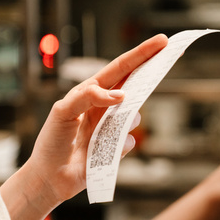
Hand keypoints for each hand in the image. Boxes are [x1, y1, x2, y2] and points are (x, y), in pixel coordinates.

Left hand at [25, 34, 167, 204]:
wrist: (49, 177)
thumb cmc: (52, 142)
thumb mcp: (62, 112)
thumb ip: (88, 97)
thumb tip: (120, 95)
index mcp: (90, 92)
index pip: (119, 68)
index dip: (140, 54)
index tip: (161, 41)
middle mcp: (104, 107)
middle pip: (133, 86)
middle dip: (149, 73)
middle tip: (169, 58)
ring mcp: (111, 127)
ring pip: (134, 115)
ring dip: (128, 118)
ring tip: (103, 129)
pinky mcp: (116, 148)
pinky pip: (129, 142)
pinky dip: (120, 144)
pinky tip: (101, 150)